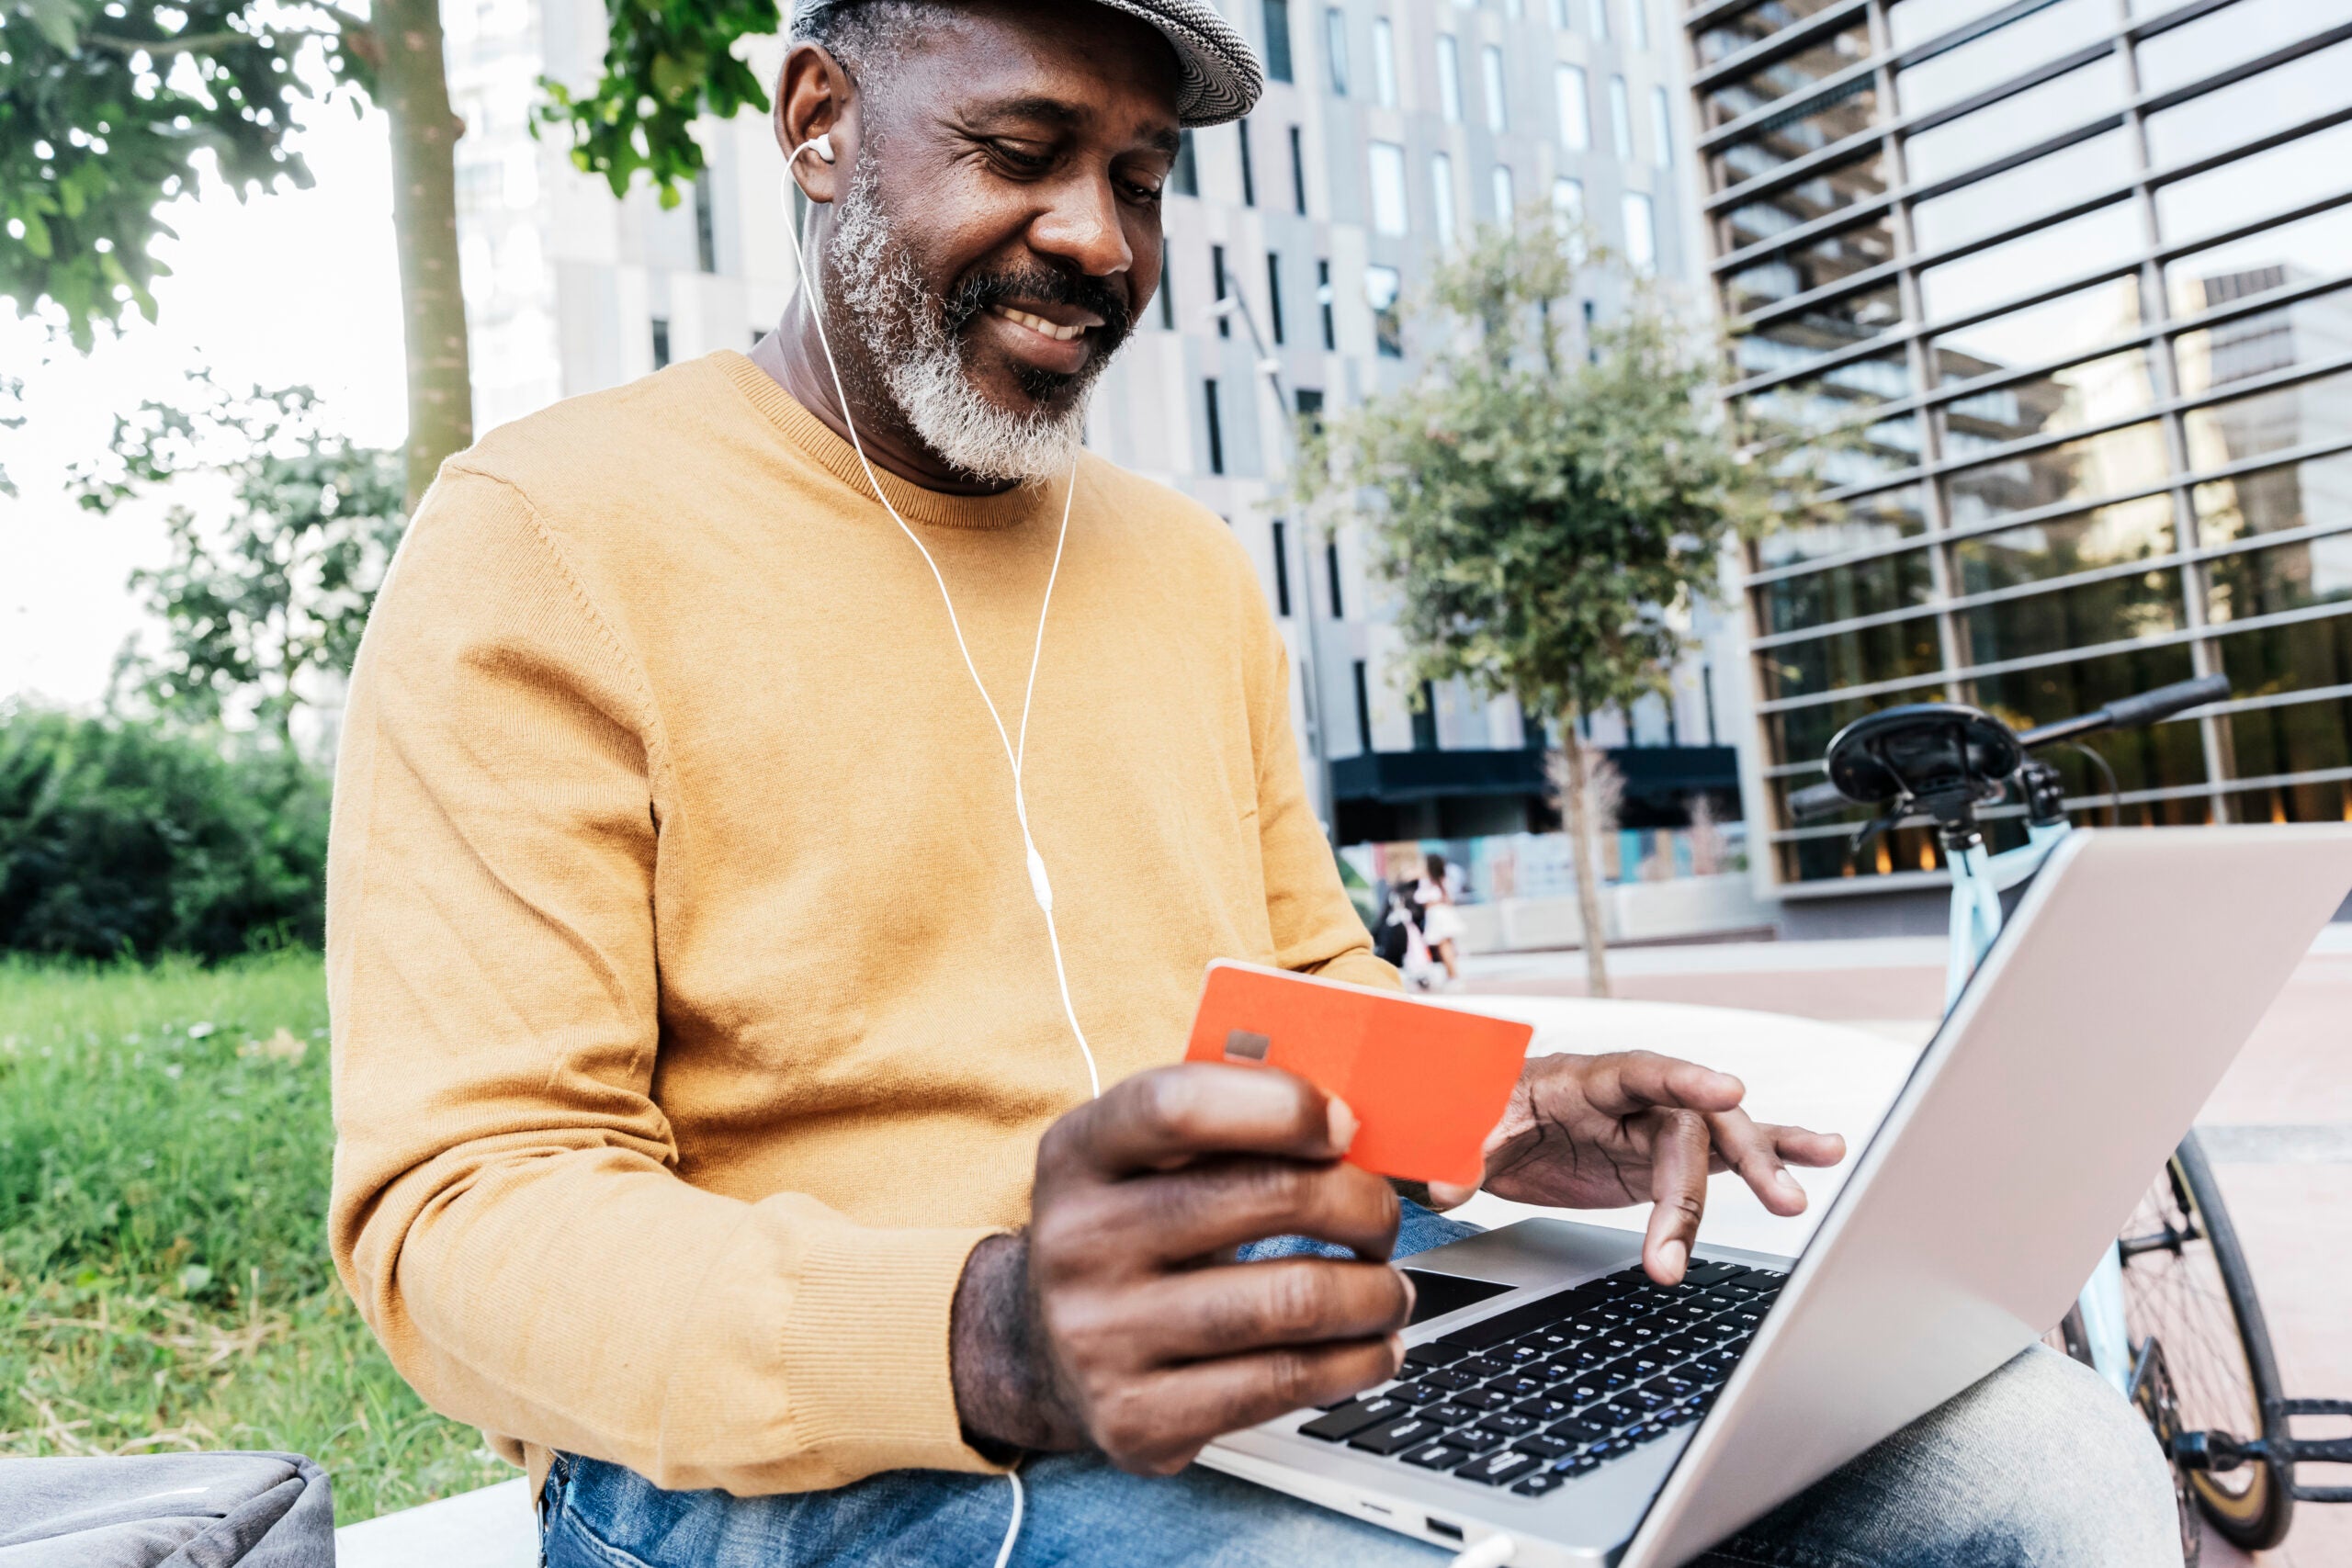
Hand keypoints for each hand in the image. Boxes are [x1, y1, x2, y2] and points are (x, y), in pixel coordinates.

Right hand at [951, 1064, 1415, 1473]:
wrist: (1040, 1348)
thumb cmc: (1132, 1229)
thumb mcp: (1145, 1159)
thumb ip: (1230, 1124)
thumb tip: (1369, 1125)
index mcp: (1080, 1152)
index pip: (1179, 1106)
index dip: (1281, 1106)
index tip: (1345, 1125)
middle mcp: (1079, 1241)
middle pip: (1264, 1197)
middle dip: (1362, 1203)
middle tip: (1383, 1219)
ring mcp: (1101, 1337)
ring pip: (1290, 1302)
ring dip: (1374, 1294)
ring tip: (1389, 1291)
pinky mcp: (1137, 1417)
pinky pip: (1281, 1385)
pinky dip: (1354, 1364)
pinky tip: (1368, 1349)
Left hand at [1425, 1052, 1845, 1285]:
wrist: (1489, 1125)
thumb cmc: (1485, 1109)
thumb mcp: (1468, 1128)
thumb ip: (1463, 1152)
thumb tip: (1445, 1184)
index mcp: (1587, 1077)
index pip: (1643, 1071)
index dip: (1686, 1077)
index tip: (1729, 1087)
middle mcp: (1633, 1097)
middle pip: (1690, 1125)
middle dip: (1719, 1174)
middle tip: (1742, 1221)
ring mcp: (1656, 1125)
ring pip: (1721, 1139)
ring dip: (1763, 1165)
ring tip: (1800, 1196)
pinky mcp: (1667, 1156)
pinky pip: (1728, 1153)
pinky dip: (1776, 1149)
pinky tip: (1822, 1153)